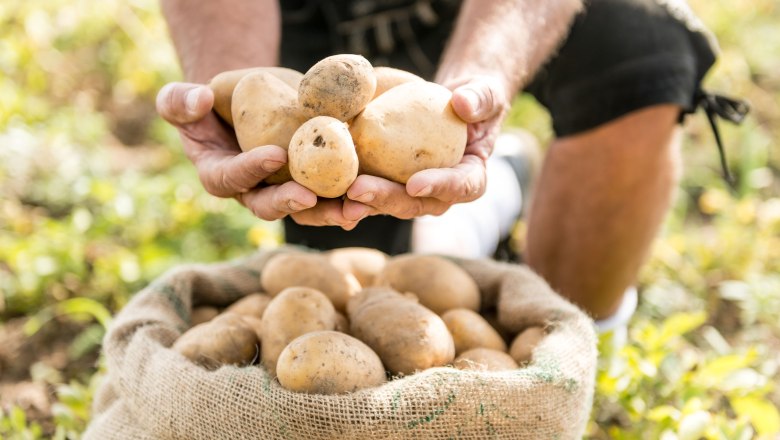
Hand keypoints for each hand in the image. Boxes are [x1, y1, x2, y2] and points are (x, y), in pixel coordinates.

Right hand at [157, 82, 369, 228]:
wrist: (247, 102)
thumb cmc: (211, 102)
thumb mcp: (185, 99)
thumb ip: (180, 102)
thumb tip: (197, 100)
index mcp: (220, 175)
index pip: (231, 178)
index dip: (251, 170)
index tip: (274, 155)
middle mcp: (253, 191)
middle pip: (270, 206)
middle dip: (291, 203)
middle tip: (310, 197)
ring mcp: (284, 190)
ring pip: (307, 209)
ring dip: (330, 211)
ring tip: (354, 208)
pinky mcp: (312, 182)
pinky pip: (331, 196)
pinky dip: (350, 199)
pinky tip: (372, 201)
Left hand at [342, 75, 508, 220]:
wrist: (447, 104)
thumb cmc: (471, 98)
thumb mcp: (484, 93)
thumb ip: (480, 98)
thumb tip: (463, 102)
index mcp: (469, 176)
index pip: (461, 187)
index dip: (440, 187)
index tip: (415, 182)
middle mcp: (438, 192)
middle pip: (415, 203)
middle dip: (386, 198)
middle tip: (359, 191)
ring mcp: (408, 191)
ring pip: (385, 203)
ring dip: (360, 202)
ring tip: (336, 196)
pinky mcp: (385, 183)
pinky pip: (365, 192)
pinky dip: (345, 195)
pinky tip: (323, 195)